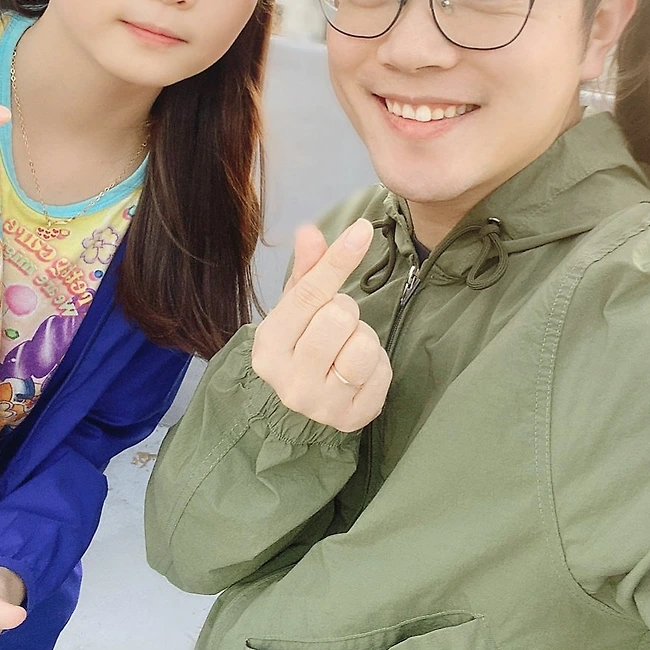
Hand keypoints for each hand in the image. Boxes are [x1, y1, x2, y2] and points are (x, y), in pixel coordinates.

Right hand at [251, 219, 391, 431]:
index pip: (308, 295)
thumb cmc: (302, 344)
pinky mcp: (351, 419)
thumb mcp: (296, 307)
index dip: (338, 259)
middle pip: (339, 316)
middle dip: (346, 311)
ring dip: (363, 338)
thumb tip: (309, 231)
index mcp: (268, 347)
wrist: (307, 401)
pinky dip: (377, 364)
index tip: (363, 230)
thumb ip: (307, 269)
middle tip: (337, 325)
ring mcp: (320, 406)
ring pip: (364, 345)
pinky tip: (359, 372)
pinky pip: (381, 372)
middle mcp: (289, 381)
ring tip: (347, 348)